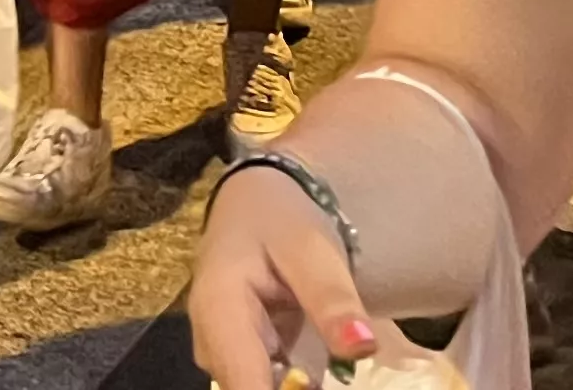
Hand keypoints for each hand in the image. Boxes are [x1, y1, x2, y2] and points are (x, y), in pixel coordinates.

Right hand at [185, 159, 399, 389]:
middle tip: (333, 365)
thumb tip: (363, 348)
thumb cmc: (280, 220)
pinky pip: (260, 384)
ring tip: (327, 363)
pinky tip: (316, 370)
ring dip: (291, 385)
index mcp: (219, 311)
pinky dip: (290, 383)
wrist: (253, 202)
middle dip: (291, 389)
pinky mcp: (235, 356)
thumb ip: (332, 300)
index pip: (245, 385)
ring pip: (254, 389)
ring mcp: (219, 351)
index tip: (317, 382)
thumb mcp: (312, 249)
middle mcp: (209, 340)